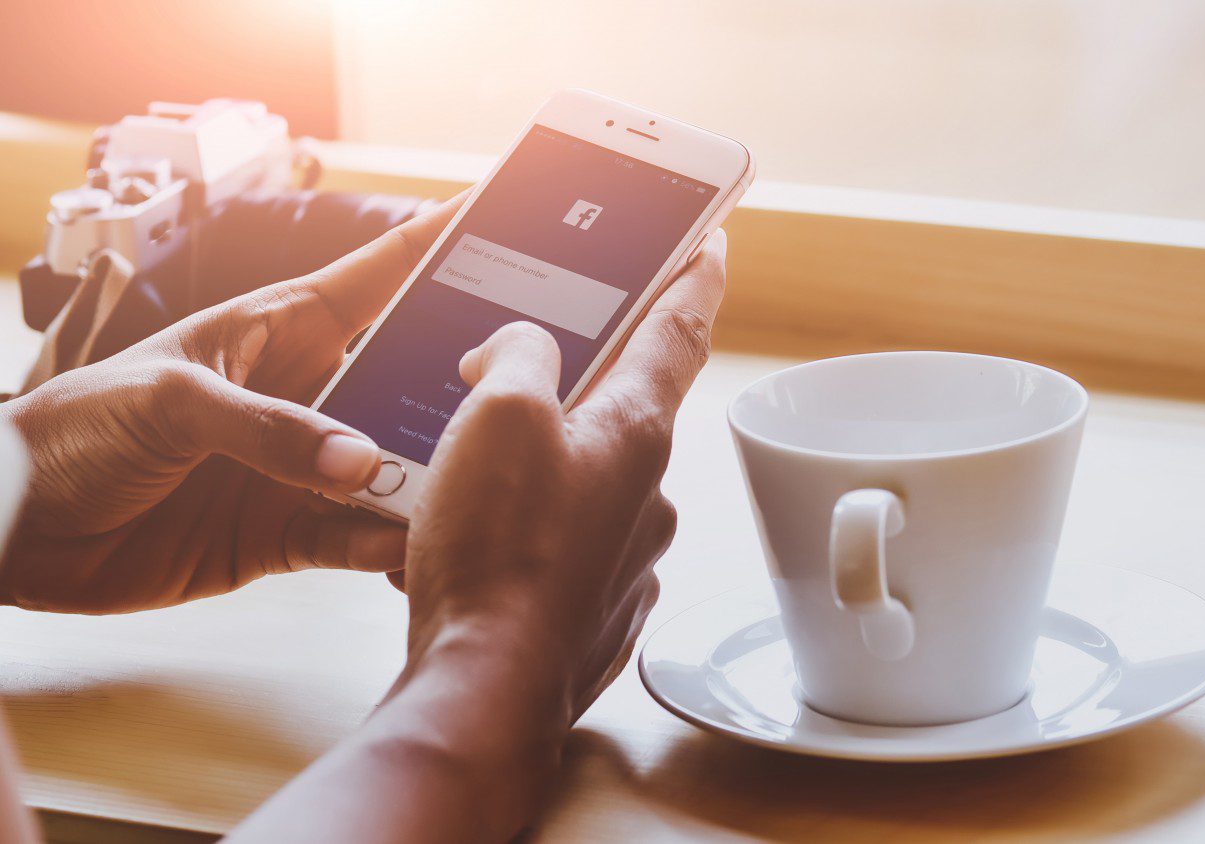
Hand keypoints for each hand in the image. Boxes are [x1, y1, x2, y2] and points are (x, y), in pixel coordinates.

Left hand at [0, 195, 465, 612]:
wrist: (15, 525)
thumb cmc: (75, 429)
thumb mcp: (171, 403)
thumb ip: (269, 431)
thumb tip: (361, 464)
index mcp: (277, 331)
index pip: (375, 278)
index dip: (438, 245)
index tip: (505, 220)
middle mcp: (302, 395)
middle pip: (404, 379)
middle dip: (461, 380)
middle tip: (527, 383)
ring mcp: (297, 466)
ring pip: (390, 467)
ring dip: (429, 476)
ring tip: (477, 483)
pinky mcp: (281, 532)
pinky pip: (351, 537)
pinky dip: (383, 544)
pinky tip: (411, 546)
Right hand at [404, 231, 726, 717]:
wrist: (487, 686)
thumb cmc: (495, 550)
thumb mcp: (497, 416)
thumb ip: (520, 356)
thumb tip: (522, 350)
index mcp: (636, 430)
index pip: (680, 328)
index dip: (694, 275)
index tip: (714, 239)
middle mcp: (649, 492)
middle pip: (626, 409)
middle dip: (582, 385)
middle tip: (532, 369)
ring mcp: (629, 555)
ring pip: (592, 482)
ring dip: (546, 467)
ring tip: (474, 472)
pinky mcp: (597, 606)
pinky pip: (570, 546)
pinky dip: (535, 531)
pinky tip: (483, 540)